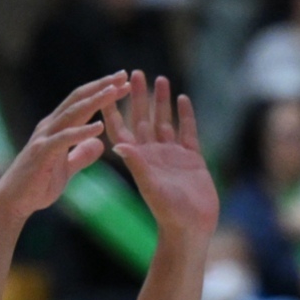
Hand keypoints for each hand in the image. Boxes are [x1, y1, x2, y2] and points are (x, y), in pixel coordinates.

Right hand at [0, 73, 127, 221]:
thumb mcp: (68, 167)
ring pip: (72, 113)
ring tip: (115, 91)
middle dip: (101, 87)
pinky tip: (100, 127)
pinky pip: (65, 139)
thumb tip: (100, 143)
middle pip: (79, 100)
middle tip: (123, 75)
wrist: (15, 200)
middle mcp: (51, 127)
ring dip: (95, 101)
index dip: (101, 91)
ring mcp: (45, 138)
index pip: (82, 103)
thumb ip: (82, 154)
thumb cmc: (38, 184)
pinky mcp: (42, 152)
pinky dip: (82, 132)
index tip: (122, 81)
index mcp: (58, 128)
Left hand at [101, 72, 217, 239]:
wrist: (193, 227)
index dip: (113, 108)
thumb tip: (119, 143)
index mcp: (138, 158)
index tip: (107, 87)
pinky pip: (187, 132)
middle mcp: (152, 153)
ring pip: (164, 121)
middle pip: (142, 118)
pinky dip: (185, 115)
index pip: (120, 127)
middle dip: (138, 96)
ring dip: (161, 101)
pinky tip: (182, 99)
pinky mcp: (192, 159)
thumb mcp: (151, 187)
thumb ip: (138, 164)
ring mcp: (172, 155)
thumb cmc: (169, 212)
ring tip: (160, 78)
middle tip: (135, 72)